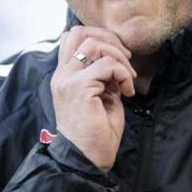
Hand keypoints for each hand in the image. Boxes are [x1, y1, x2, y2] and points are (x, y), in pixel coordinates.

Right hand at [50, 26, 136, 171]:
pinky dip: (123, 74)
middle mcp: (62, 74)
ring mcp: (68, 80)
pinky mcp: (80, 87)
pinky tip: (127, 91)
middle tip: (126, 59)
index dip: (98, 37)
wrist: (86, 159)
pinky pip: (106, 65)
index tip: (117, 56)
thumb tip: (117, 61)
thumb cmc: (95, 133)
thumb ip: (102, 75)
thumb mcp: (100, 96)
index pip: (72, 37)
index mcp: (64, 75)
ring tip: (128, 77)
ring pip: (94, 44)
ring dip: (119, 57)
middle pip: (80, 32)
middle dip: (109, 39)